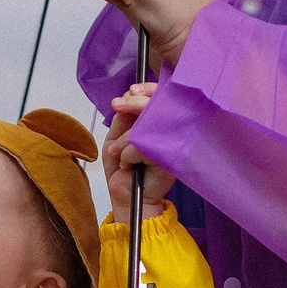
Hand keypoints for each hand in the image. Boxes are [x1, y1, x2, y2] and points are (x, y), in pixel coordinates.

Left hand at [103, 83, 173, 222]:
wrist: (125, 197)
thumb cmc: (122, 168)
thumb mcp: (116, 137)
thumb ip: (123, 118)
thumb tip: (127, 98)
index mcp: (157, 124)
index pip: (159, 98)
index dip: (145, 90)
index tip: (129, 93)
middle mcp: (168, 132)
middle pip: (156, 106)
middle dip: (133, 104)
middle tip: (118, 106)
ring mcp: (170, 145)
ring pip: (144, 128)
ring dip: (124, 141)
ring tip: (118, 155)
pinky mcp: (168, 160)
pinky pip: (142, 148)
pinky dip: (128, 156)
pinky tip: (128, 166)